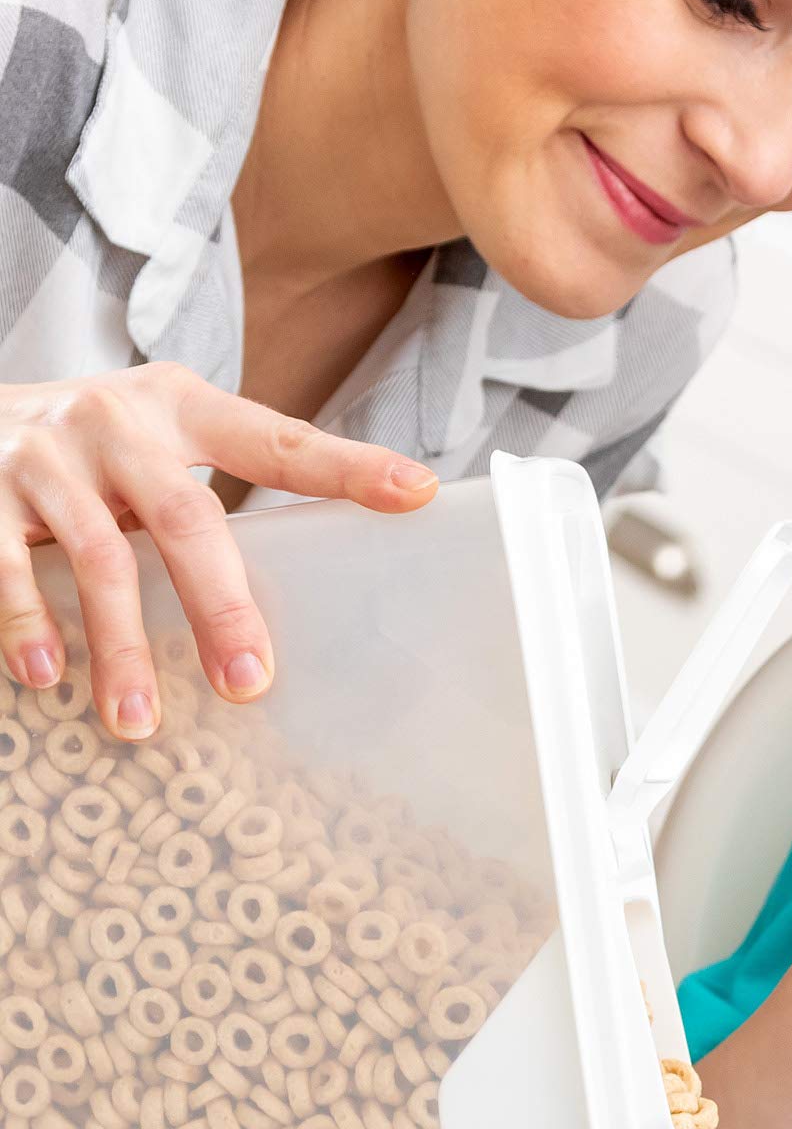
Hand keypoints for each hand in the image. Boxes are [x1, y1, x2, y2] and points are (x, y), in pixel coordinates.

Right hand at [0, 363, 437, 736]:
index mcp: (181, 409)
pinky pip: (5, 565)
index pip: (279, 443)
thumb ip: (224, 491)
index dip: (348, 466)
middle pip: (186, 520)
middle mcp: (115, 423)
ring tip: (141, 719)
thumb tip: (332, 584)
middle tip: (247, 685)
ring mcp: (43, 457)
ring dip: (119, 646)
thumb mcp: (163, 440)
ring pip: (97, 557)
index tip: (414, 492)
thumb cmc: (94, 448)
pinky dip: (25, 621)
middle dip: (220, 608)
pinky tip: (46, 674)